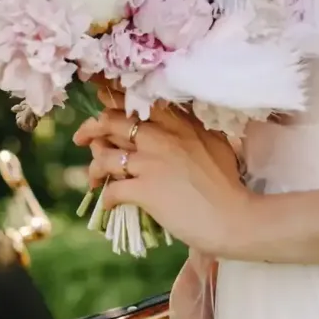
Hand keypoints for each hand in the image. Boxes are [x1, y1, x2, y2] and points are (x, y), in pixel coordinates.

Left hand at [72, 106, 250, 253]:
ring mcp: (151, 162)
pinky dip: (106, 197)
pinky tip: (109, 203)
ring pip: (105, 157)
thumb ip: (194, 130)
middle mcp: (162, 137)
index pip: (138, 103)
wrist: (235, 217)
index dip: (113, 101)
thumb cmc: (230, 185)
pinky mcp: (144, 190)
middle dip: (91, 129)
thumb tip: (177, 126)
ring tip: (94, 178)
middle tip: (83, 138)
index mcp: (180, 124)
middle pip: (112, 122)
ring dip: (94, 168)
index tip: (102, 104)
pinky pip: (112, 190)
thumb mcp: (216, 144)